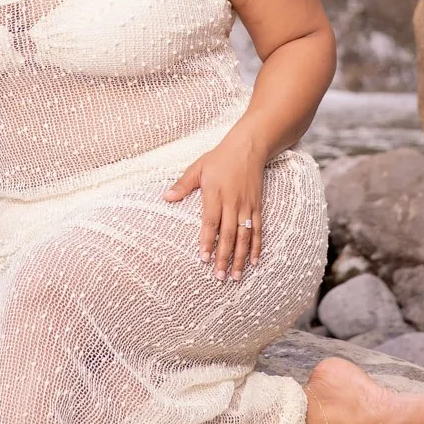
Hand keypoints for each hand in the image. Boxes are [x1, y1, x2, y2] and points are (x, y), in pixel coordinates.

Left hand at [163, 129, 264, 279]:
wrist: (249, 147)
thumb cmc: (220, 157)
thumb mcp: (198, 167)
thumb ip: (183, 184)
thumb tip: (166, 197)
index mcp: (216, 194)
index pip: (211, 222)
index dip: (207, 240)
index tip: (203, 258)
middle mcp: (233, 202)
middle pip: (228, 234)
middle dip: (223, 256)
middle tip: (219, 276)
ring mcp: (247, 206)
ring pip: (244, 236)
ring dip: (241, 257)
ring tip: (236, 276)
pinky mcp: (257, 207)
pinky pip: (258, 230)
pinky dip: (257, 246)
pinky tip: (254, 261)